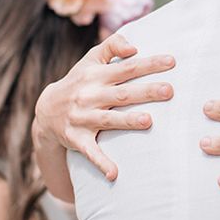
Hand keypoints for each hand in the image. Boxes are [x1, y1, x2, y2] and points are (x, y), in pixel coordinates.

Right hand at [34, 33, 174, 180]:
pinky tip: (114, 174)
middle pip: (122, 94)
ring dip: (127, 121)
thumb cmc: (79, 80)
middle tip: (169, 91)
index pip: (127, 68)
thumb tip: (134, 48)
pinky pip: (90, 152)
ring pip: (108, 120)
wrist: (46, 109)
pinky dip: (101, 162)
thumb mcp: (91, 59)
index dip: (149, 64)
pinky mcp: (76, 138)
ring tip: (148, 121)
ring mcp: (83, 118)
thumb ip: (113, 46)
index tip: (172, 62)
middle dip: (145, 92)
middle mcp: (90, 95)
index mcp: (97, 75)